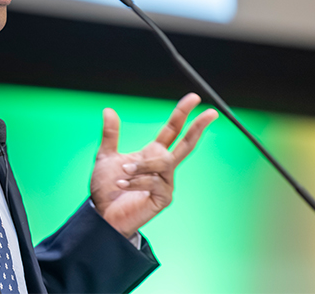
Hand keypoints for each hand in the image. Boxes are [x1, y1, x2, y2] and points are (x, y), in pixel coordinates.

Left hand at [90, 93, 218, 238]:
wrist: (102, 215)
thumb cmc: (107, 189)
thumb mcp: (105, 157)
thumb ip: (110, 135)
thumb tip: (108, 110)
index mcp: (153, 153)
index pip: (173, 129)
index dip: (182, 112)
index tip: (194, 98)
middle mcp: (164, 166)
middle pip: (187, 143)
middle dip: (199, 127)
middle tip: (212, 113)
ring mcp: (166, 182)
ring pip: (163, 163)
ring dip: (142, 165)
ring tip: (122, 172)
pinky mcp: (164, 198)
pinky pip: (154, 182)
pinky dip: (136, 181)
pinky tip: (122, 184)